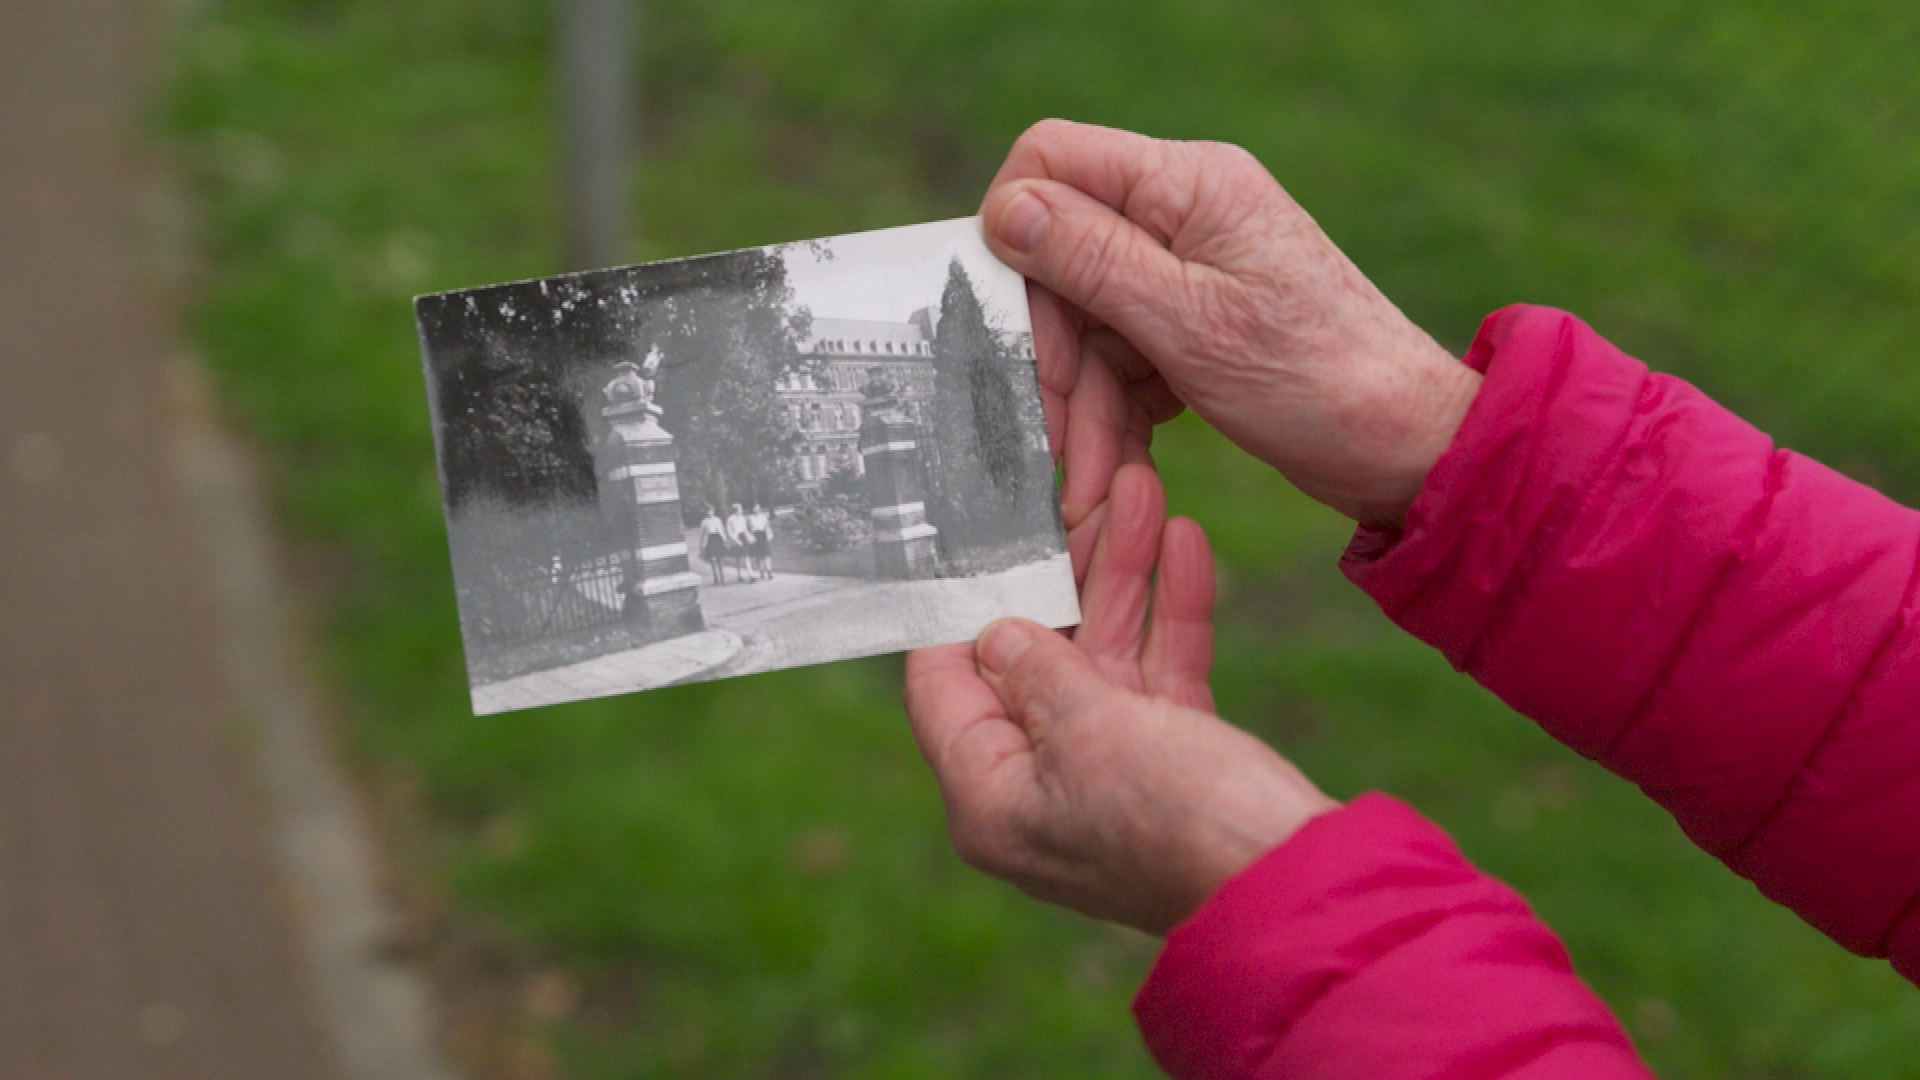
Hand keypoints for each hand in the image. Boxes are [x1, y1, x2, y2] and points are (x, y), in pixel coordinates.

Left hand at [904, 466, 1336, 933]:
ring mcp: (1108, 775)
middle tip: (1079, 491)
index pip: (943, 683)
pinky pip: (1157, 674)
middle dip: (1062, 568)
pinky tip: (1185, 542)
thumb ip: (1038, 670)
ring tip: (1139, 487)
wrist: (1297, 889)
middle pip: (1032, 655)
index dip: (959, 605)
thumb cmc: (1179, 822)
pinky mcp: (1173, 764)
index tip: (973, 532)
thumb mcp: (1091, 731)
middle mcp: (1038, 786)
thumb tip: (997, 634)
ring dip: (1122, 571)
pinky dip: (1170, 612)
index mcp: (990, 796)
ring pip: (1102, 653)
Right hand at [986, 120, 1482, 527]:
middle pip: (1063, 258)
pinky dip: (1118, 413)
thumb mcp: (1189, 324)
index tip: (1011, 322)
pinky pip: (1126, 358)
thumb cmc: (1315, 381)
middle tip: (1054, 432)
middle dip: (1053, 351)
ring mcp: (1192, 272)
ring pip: (1090, 323)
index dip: (1014, 234)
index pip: (1054, 161)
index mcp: (1187, 185)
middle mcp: (1185, 214)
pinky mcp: (1198, 326)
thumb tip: (1006, 211)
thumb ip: (1091, 261)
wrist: (1407, 447)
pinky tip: (1121, 465)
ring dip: (1083, 404)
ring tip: (1089, 482)